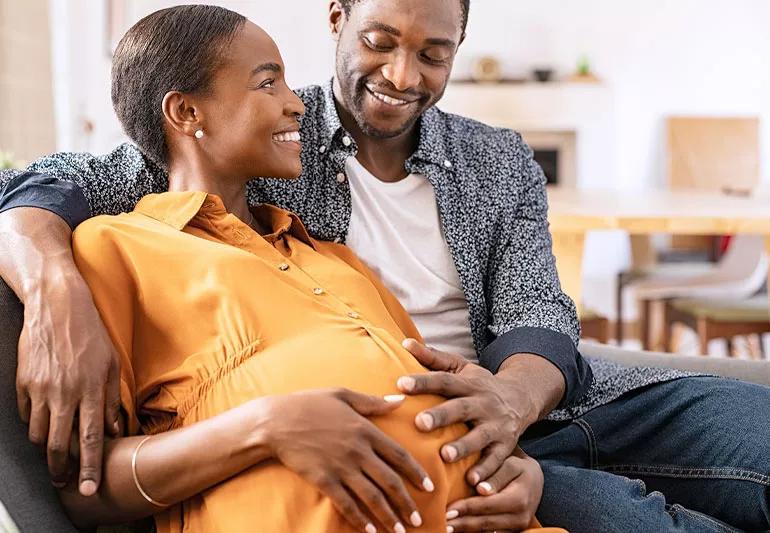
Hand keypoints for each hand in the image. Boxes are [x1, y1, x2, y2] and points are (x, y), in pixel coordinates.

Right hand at [16, 274, 120, 495]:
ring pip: (40, 434)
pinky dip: (36, 424)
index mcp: (91, 390)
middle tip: (63, 482)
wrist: (57, 307)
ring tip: (56, 451)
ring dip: (48, 447)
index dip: (90, 467)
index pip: (91, 439)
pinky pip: (27, 416)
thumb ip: (112, 400)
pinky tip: (45, 421)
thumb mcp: (111, 365)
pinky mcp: (24, 383)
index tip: (88, 488)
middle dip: (61, 469)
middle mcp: (66, 393)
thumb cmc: (90, 335)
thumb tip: (116, 429)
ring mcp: (41, 389)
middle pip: (60, 445)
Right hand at [266, 388, 432, 532]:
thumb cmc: (309, 404)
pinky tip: (370, 531)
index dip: (416, 473)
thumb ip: (373, 402)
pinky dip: (360, 520)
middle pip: (390, 481)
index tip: (428, 486)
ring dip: (388, 516)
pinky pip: (347, 504)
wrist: (276, 421)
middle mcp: (358, 451)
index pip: (399, 455)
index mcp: (366, 429)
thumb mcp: (343, 395)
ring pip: (372, 497)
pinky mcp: (324, 481)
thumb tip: (399, 400)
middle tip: (418, 518)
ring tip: (400, 531)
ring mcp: (341, 467)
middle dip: (406, 502)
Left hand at [398, 339, 536, 486]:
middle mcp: (483, 403)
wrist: (520, 399)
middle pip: (460, 408)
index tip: (401, 384)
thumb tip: (404, 342)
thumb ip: (432, 358)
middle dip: (441, 416)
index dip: (423, 381)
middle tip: (419, 423)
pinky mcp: (506, 446)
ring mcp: (496, 425)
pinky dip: (487, 473)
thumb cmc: (478, 385)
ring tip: (445, 456)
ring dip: (463, 447)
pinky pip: (497, 460)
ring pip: (479, 437)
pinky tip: (475, 484)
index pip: (444, 380)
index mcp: (468, 383)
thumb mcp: (460, 368)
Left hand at [445, 448, 543, 531]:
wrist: (535, 480)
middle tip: (442, 523)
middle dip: (462, 524)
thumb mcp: (511, 464)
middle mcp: (521, 517)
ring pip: (488, 532)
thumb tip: (480, 490)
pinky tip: (460, 530)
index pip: (488, 505)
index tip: (447, 510)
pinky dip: (475, 532)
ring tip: (446, 528)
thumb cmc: (518, 466)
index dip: (467, 508)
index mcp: (519, 498)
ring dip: (466, 531)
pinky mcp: (513, 531)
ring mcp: (518, 527)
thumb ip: (496, 476)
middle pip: (486, 523)